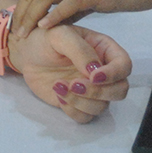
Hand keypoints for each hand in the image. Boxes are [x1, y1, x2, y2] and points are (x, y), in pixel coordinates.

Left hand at [9, 23, 130, 122]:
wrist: (27, 53)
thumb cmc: (45, 38)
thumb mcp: (60, 34)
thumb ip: (79, 49)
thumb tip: (95, 71)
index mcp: (104, 49)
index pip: (124, 65)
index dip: (114, 74)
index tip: (93, 76)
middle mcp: (103, 71)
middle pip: (120, 90)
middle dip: (98, 91)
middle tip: (74, 84)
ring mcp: (92, 89)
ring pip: (103, 106)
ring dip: (81, 101)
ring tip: (58, 86)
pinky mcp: (78, 103)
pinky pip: (86, 117)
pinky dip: (73, 111)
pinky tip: (58, 95)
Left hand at [14, 0, 151, 34]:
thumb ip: (77, 4)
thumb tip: (60, 19)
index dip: (24, 4)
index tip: (16, 23)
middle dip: (21, 11)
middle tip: (13, 32)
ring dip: (31, 14)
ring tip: (23, 33)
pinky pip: (69, 3)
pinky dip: (54, 15)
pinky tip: (44, 27)